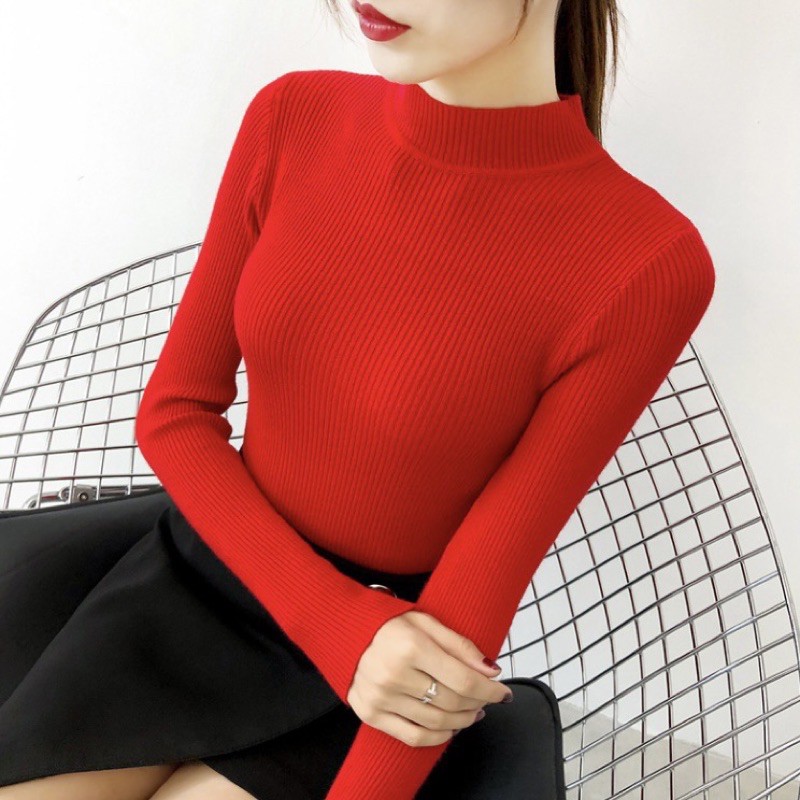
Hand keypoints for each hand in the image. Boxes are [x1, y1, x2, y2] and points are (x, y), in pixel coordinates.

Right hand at [346, 610, 510, 747]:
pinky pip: (413, 736)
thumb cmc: (389, 624)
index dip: (489, 690)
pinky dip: (438, 737)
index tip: (503, 692)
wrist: (346, 631)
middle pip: (452, 702)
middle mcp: (394, 674)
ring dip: (463, 721)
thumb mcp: (426, 621)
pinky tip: (450, 727)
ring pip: (436, 722)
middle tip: (487, 698)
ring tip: (473, 712)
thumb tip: (490, 670)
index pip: (463, 679)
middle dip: (478, 704)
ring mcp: (380, 697)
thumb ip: (459, 644)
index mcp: (411, 646)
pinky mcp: (371, 713)